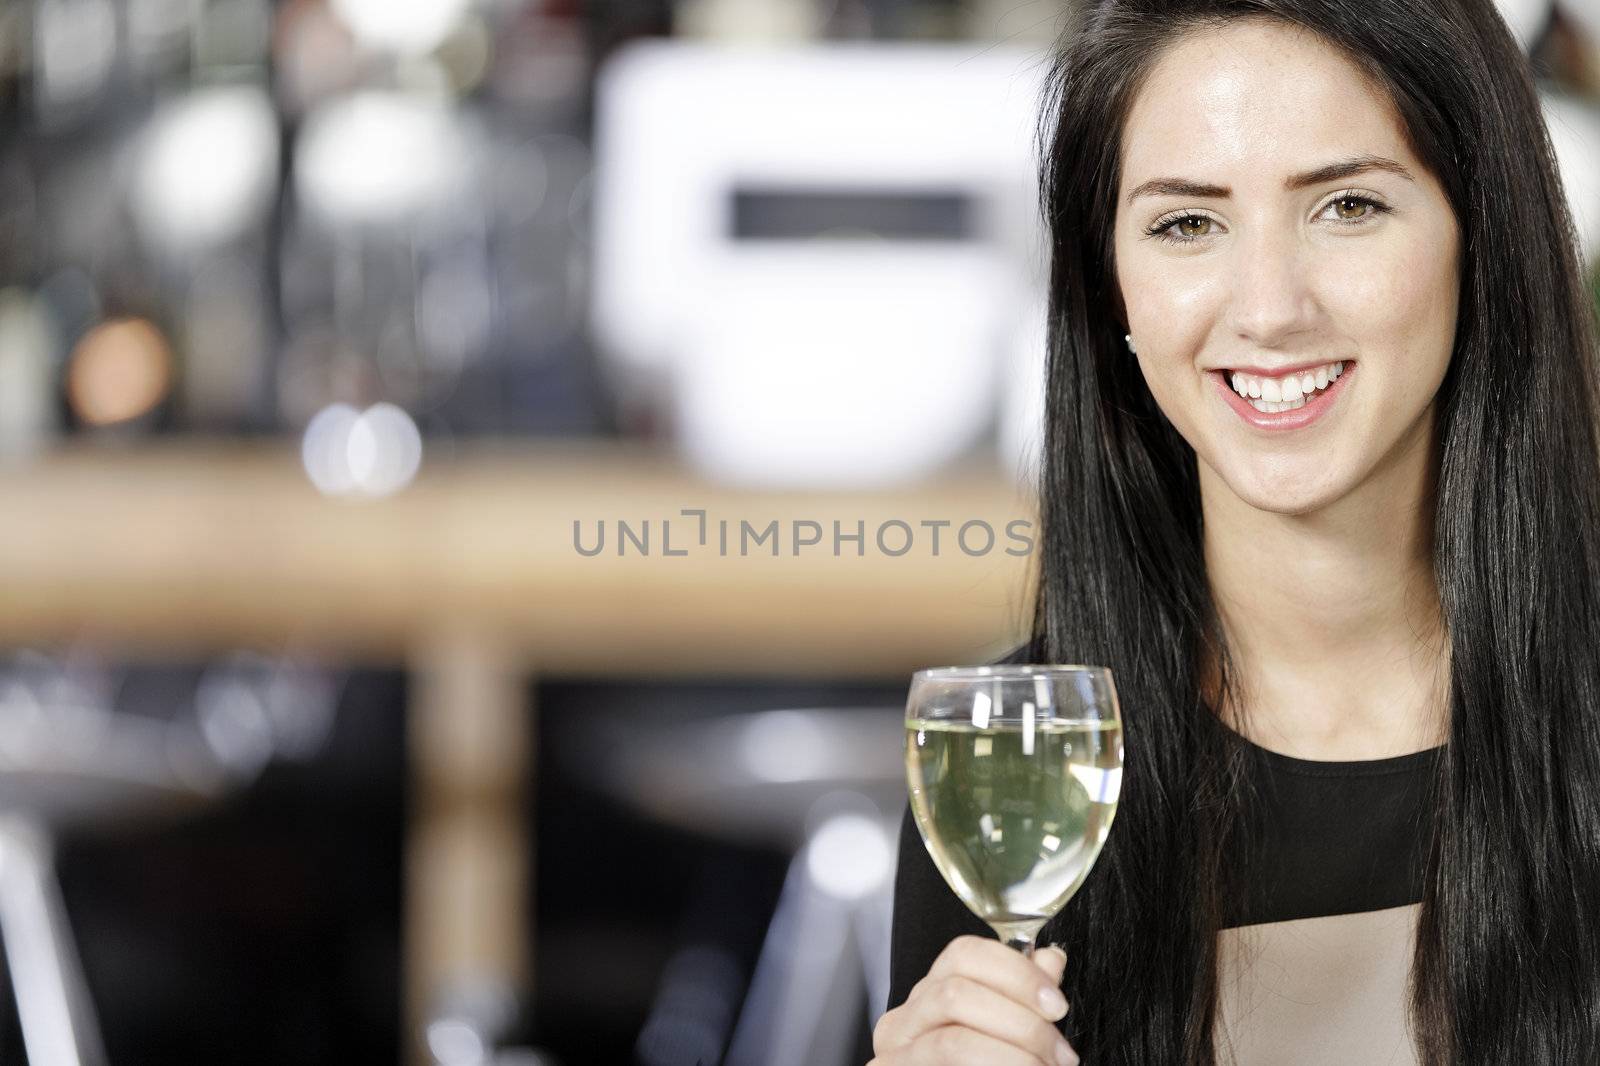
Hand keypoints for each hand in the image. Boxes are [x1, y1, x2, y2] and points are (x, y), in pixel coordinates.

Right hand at [869, 936, 1078, 1065]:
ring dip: (1014, 1055)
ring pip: (953, 1040)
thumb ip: (1021, 997)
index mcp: (928, 999)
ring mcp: (893, 1058)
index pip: (963, 954)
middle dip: (1022, 1021)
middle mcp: (902, 1022)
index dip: (1015, 971)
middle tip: (1060, 1053)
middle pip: (955, 991)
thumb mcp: (1004, 1035)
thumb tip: (1049, 959)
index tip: (1055, 1002)